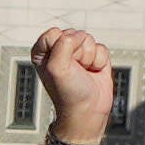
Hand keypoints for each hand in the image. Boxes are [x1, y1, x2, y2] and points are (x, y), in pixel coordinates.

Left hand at [30, 29, 121, 144]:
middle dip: (77, 52)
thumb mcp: (56, 67)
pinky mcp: (94, 57)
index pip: (54, 33)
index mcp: (43, 51)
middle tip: (75, 70)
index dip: (62, 48)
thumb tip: (80, 35)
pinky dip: (100, 61)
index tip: (62, 65)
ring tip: (83, 72)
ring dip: (89, 57)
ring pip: (88, 39)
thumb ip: (64, 43)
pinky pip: (101, 48)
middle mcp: (59, 50)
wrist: (88, 111)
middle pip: (73, 34)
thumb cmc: (68, 93)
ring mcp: (77, 53)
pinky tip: (93, 72)